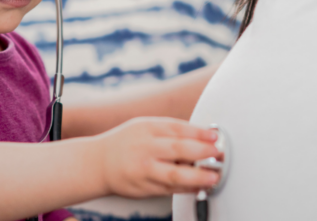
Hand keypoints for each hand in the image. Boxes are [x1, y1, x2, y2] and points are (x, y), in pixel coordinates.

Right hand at [95, 117, 221, 197]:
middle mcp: (145, 148)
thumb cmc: (127, 142)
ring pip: (174, 175)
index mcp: (147, 128)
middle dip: (203, 153)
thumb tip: (204, 136)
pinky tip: (199, 186)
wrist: (97, 163)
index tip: (215, 137)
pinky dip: (186, 188)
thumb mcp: (146, 127)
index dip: (199, 133)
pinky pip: (169, 190)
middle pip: (178, 150)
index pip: (178, 128)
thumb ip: (171, 131)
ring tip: (213, 177)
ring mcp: (143, 170)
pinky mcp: (143, 188)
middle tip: (219, 155)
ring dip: (198, 177)